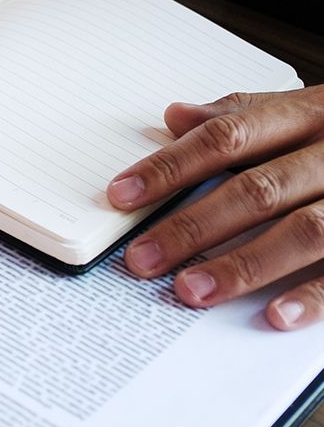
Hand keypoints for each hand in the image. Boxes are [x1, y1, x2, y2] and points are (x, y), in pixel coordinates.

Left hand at [109, 88, 323, 330]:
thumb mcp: (306, 110)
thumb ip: (243, 115)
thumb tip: (175, 116)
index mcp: (311, 113)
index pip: (228, 137)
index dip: (171, 167)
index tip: (121, 197)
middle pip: (258, 189)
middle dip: (194, 227)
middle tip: (143, 259)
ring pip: (305, 230)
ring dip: (244, 265)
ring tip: (190, 291)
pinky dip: (314, 295)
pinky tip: (275, 317)